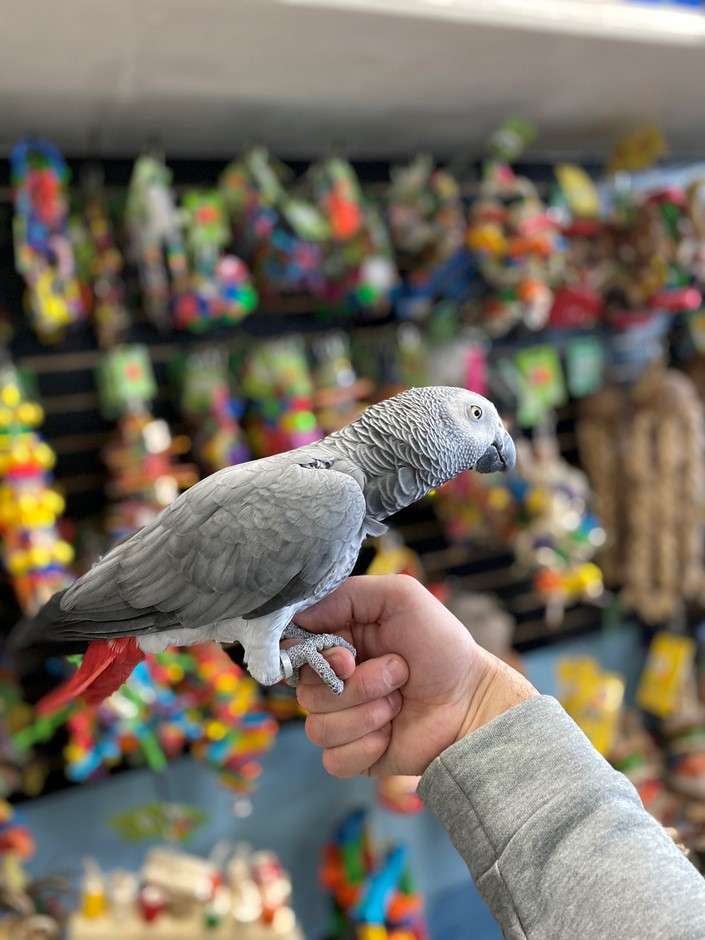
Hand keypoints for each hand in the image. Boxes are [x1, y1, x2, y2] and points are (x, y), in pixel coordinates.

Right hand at [295, 575, 536, 777]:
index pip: (293, 650)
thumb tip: (297, 615)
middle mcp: (334, 680)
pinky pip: (333, 759)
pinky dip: (366, 747)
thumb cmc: (440, 645)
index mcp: (337, 642)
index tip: (348, 658)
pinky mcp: (354, 755)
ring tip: (400, 702)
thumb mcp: (399, 597)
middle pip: (305, 692)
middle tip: (398, 674)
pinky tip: (391, 733)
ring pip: (318, 727)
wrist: (473, 700)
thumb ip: (345, 594)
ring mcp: (343, 719)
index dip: (313, 658)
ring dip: (367, 715)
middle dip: (358, 686)